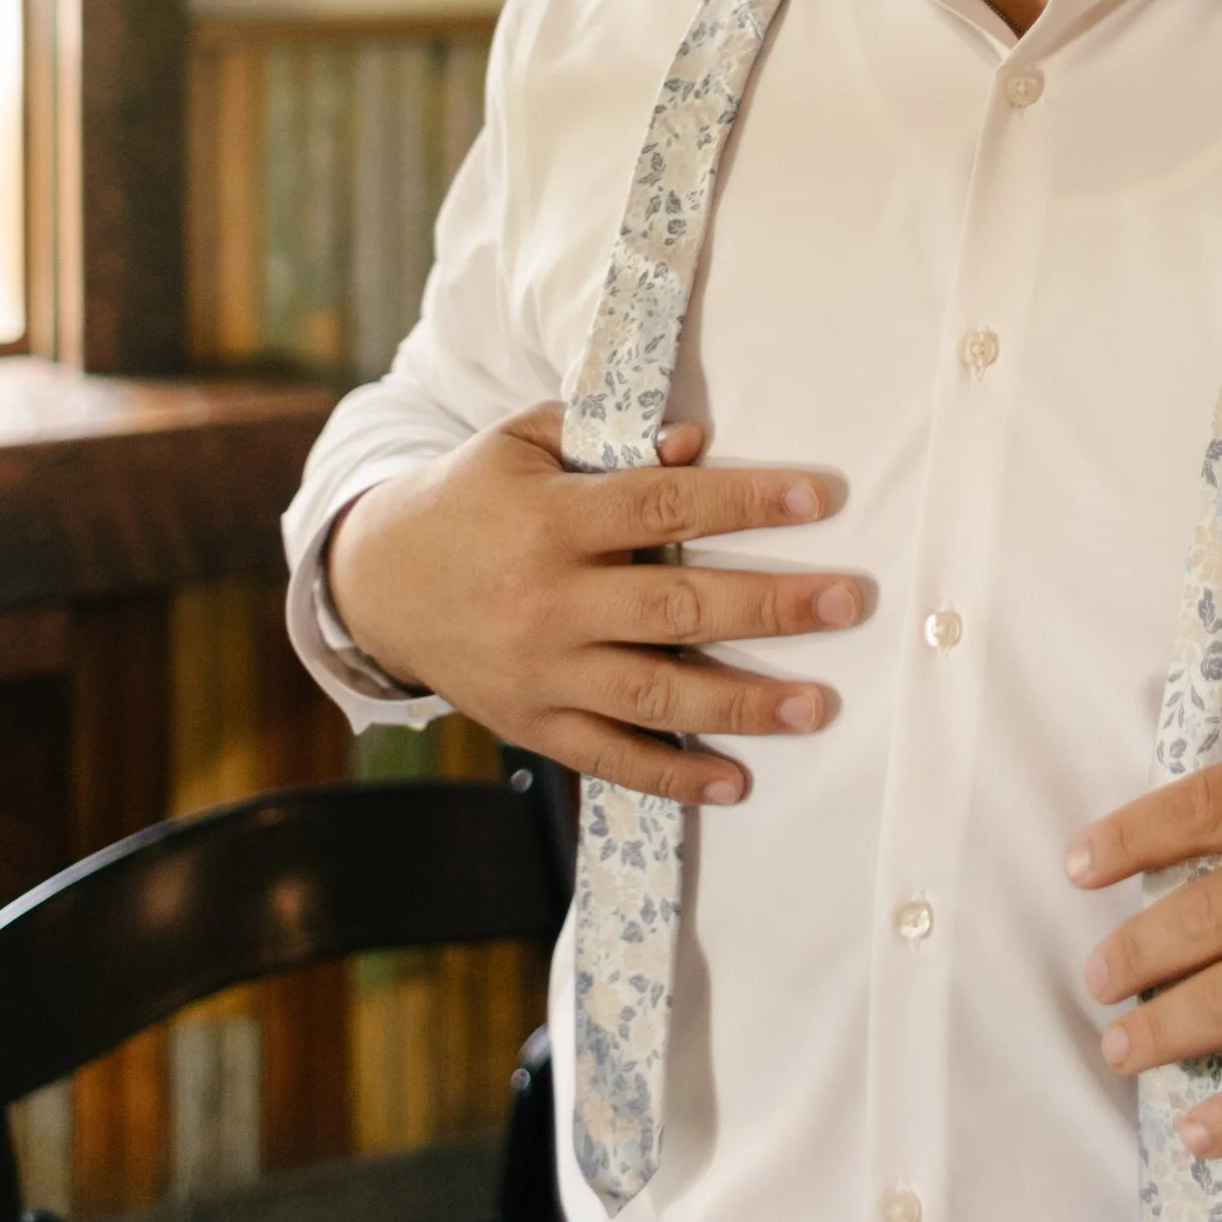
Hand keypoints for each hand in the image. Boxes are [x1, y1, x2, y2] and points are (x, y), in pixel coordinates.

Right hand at [324, 407, 862, 803]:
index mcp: (550, 519)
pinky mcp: (532, 723)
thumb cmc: (469, 498)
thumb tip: (697, 444)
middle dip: (770, 607)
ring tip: (818, 706)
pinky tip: (735, 783)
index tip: (819, 499)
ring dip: (742, 705)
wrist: (374, 581)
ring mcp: (542, 671)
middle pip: (675, 608)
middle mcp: (548, 601)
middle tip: (847, 603)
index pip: (662, 506)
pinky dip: (673, 777)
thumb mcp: (521, 443)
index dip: (743, 502)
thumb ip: (605, 438)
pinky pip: (610, 757)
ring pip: (654, 695)